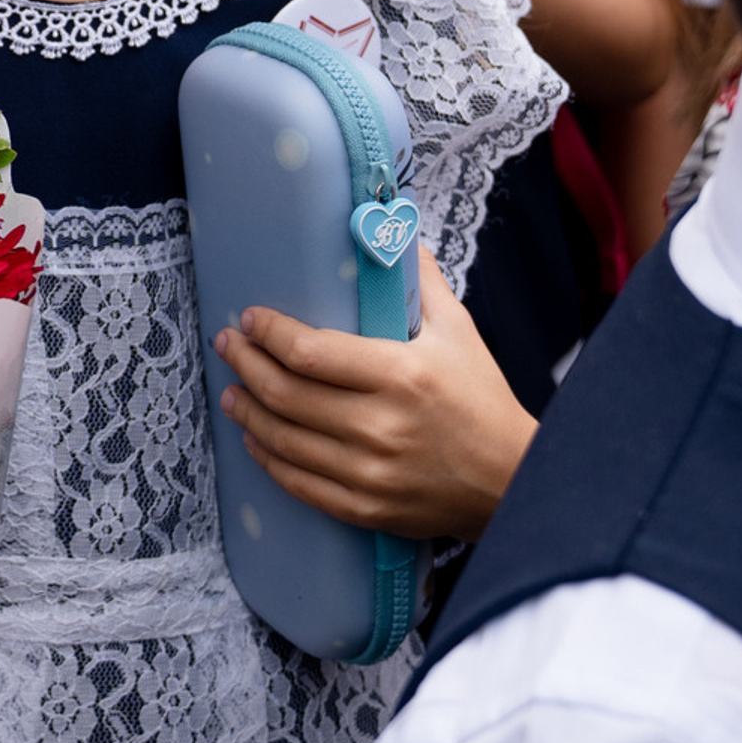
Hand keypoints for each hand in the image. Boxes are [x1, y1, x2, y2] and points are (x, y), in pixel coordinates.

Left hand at [213, 246, 536, 540]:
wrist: (514, 481)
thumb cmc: (483, 400)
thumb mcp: (459, 332)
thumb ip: (421, 283)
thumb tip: (394, 233)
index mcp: (401, 375)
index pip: (311, 352)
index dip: (270, 333)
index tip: (251, 319)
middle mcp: (380, 426)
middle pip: (287, 394)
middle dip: (246, 365)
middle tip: (228, 345)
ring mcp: (370, 473)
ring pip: (284, 440)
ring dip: (248, 412)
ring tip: (231, 390)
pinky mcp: (366, 509)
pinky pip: (300, 484)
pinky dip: (269, 460)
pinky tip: (255, 440)